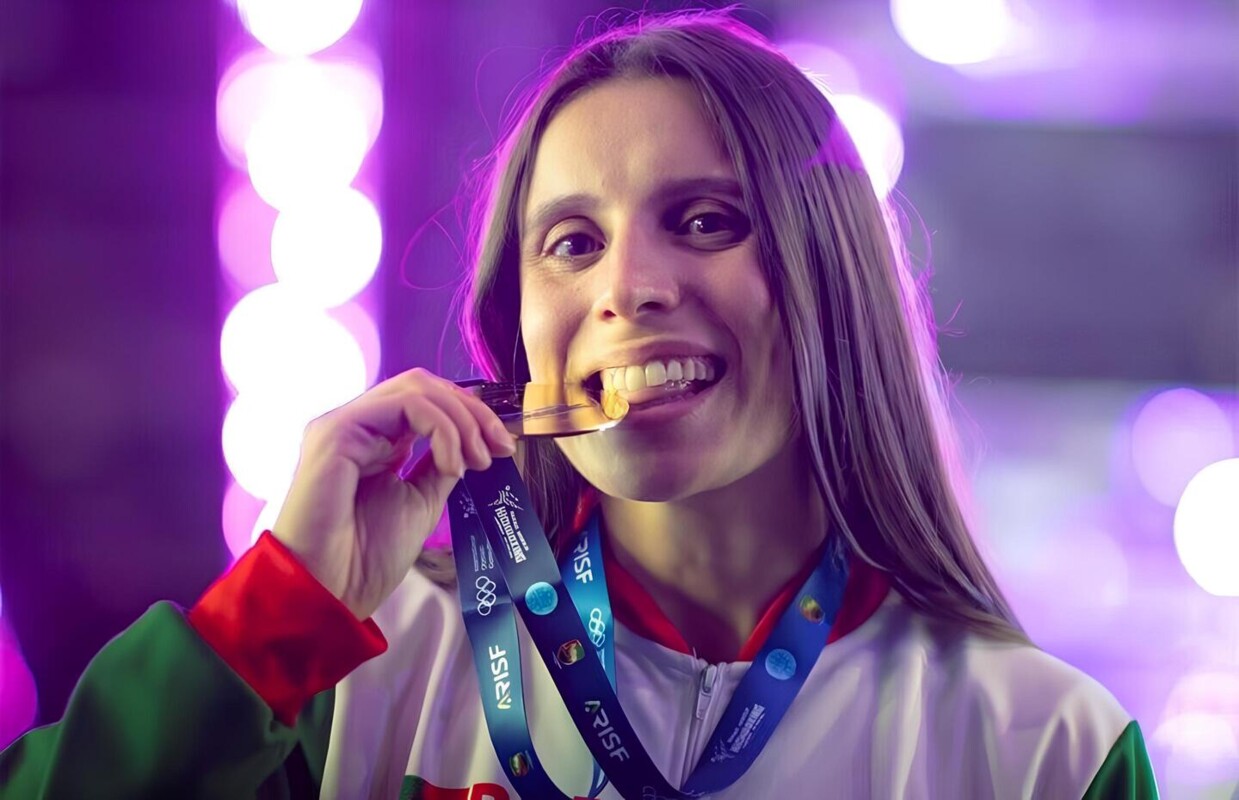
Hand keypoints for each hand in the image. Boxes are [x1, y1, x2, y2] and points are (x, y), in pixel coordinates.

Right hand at [271, 368, 515, 618]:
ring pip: (416, 388)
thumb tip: (472, 440)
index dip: (470, 413)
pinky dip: (440, 428)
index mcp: (375, 438)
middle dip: (472, 410)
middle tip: (500, 447)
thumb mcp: (423, 499)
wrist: (331, 589)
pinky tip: (452, 465)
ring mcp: (345, 422)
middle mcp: (358, 424)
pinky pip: (404, 405)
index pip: (426, 400)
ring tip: (478, 459)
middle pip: (424, 385)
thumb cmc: (367, 556)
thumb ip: (440, 463)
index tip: (503, 447)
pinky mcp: (337, 429)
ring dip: (460, 419)